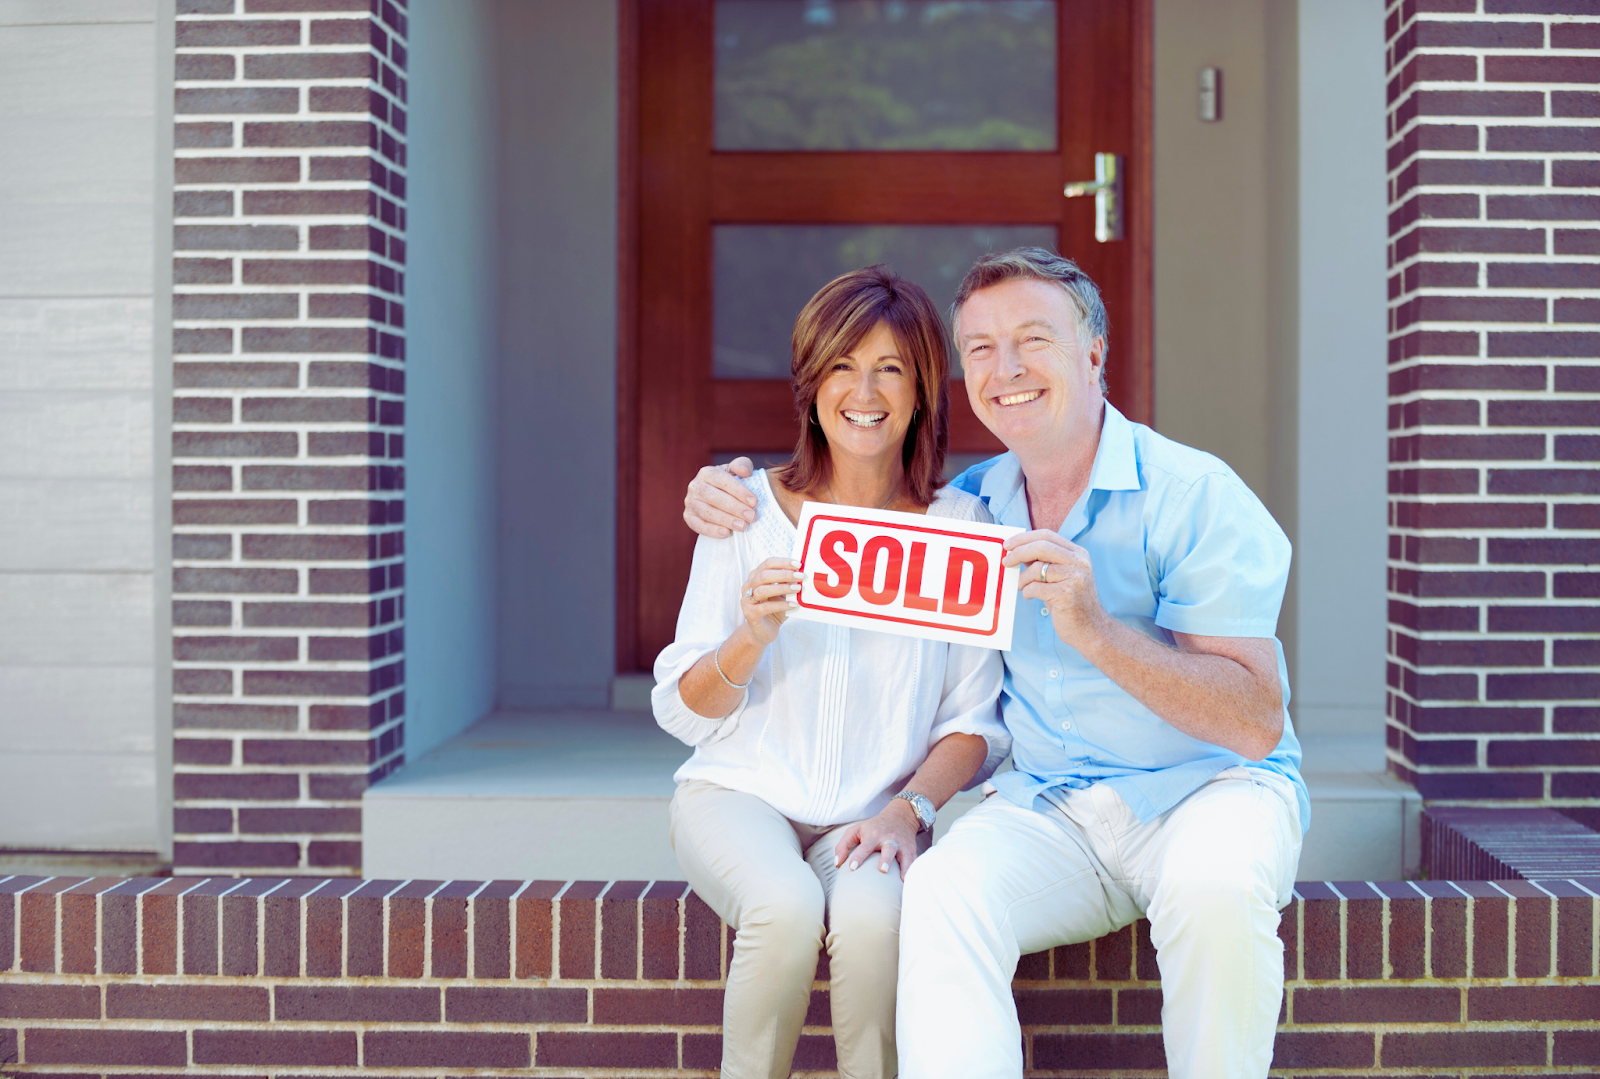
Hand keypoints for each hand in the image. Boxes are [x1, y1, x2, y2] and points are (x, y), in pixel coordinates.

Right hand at [685, 458, 757, 537]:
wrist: (715, 496)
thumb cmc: (729, 483)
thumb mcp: (736, 471)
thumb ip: (743, 465)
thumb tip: (744, 471)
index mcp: (707, 472)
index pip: (723, 481)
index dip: (739, 491)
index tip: (754, 502)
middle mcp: (695, 486)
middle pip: (714, 497)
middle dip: (734, 508)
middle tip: (751, 516)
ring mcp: (690, 502)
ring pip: (706, 512)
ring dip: (725, 520)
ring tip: (742, 526)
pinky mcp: (688, 517)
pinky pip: (698, 525)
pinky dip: (711, 530)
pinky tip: (726, 533)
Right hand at [740, 557, 800, 644]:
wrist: (763, 631)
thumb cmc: (774, 610)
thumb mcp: (782, 594)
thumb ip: (787, 583)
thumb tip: (800, 574)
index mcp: (755, 577)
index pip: (767, 564)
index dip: (782, 562)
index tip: (798, 564)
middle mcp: (748, 586)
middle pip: (764, 575)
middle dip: (784, 574)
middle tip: (800, 576)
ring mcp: (747, 600)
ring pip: (763, 590)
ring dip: (782, 588)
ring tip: (797, 588)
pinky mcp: (750, 614)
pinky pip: (765, 607)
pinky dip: (781, 605)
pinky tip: (793, 605)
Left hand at [833, 798, 921, 879]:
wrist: (900, 816)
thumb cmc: (873, 827)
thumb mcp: (856, 830)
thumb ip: (843, 845)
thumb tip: (837, 864)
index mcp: (873, 835)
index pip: (865, 846)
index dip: (859, 856)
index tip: (852, 867)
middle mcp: (889, 838)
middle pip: (888, 849)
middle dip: (886, 859)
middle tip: (882, 870)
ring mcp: (901, 844)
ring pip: (904, 855)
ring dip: (904, 866)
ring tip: (902, 878)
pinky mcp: (911, 850)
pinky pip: (914, 860)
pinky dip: (913, 869)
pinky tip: (910, 880)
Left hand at [1004, 529, 1108, 649]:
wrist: (1090, 628)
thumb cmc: (1069, 602)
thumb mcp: (1059, 576)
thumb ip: (1043, 562)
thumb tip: (1017, 550)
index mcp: (1078, 554)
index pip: (1047, 535)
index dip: (1024, 538)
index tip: (1008, 545)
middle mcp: (1079, 562)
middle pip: (1041, 547)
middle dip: (1018, 553)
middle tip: (1006, 562)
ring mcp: (1075, 577)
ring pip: (1037, 569)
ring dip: (1023, 579)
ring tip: (1023, 587)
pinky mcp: (1067, 594)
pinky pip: (1036, 587)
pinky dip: (1027, 591)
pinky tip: (1030, 596)